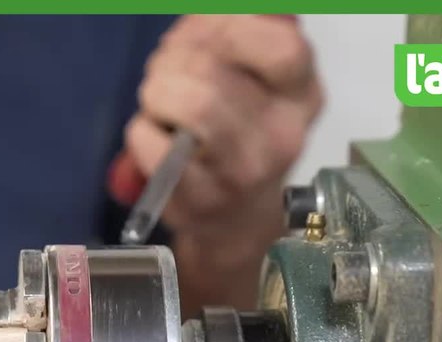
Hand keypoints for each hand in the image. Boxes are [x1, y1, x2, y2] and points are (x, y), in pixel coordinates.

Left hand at [125, 15, 322, 269]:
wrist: (235, 220)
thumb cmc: (236, 133)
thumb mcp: (253, 81)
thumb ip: (234, 34)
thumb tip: (205, 13)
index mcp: (301, 94)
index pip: (283, 47)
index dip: (231, 26)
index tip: (204, 33)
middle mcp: (283, 134)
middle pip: (217, 69)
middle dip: (174, 58)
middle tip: (164, 70)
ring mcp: (244, 173)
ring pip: (195, 103)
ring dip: (158, 91)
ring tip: (156, 100)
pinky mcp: (202, 202)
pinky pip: (157, 148)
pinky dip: (141, 132)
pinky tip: (149, 134)